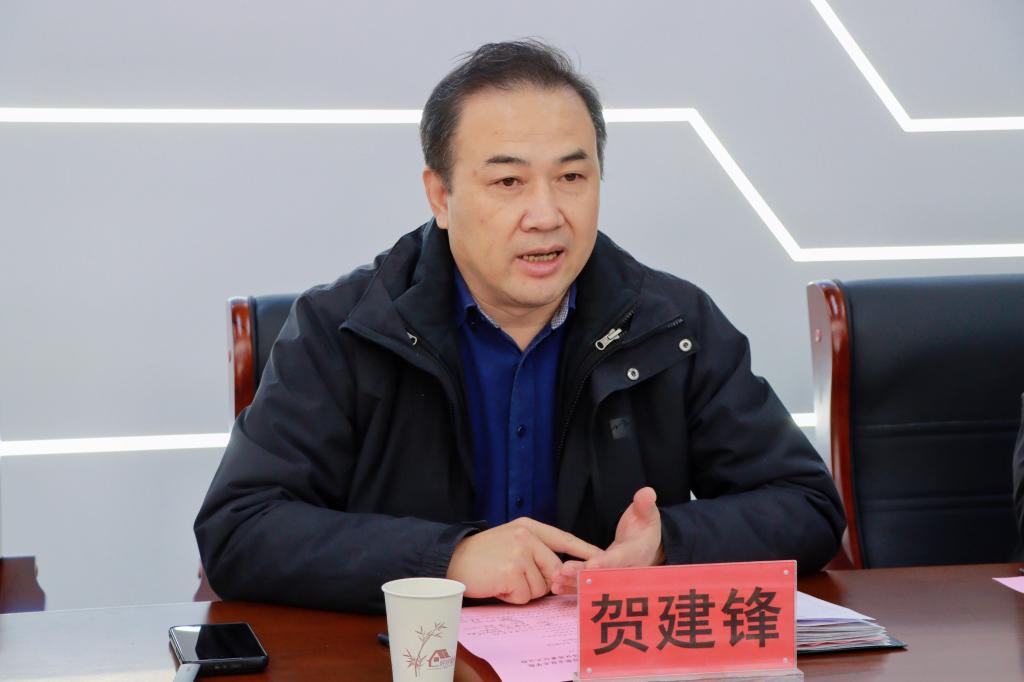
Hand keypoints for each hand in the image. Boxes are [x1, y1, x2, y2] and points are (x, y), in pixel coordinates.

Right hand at [446, 517, 602, 603]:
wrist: (451, 559)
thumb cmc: (482, 554)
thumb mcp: (510, 539)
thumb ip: (535, 549)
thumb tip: (560, 573)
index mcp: (528, 526)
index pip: (563, 538)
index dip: (584, 550)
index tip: (601, 559)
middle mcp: (526, 536)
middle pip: (555, 569)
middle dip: (541, 582)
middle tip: (515, 578)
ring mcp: (519, 553)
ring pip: (541, 586)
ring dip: (524, 591)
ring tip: (503, 579)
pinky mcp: (511, 571)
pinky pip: (526, 596)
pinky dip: (513, 597)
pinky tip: (498, 586)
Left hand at [550, 487, 664, 594]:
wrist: (645, 546)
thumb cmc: (644, 527)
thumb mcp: (647, 514)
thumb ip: (645, 504)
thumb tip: (648, 493)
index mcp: (636, 553)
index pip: (620, 559)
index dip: (605, 563)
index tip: (589, 565)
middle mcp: (626, 570)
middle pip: (603, 576)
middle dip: (584, 577)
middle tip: (562, 572)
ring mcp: (614, 578)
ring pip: (594, 584)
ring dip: (574, 584)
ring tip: (555, 581)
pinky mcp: (604, 580)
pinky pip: (589, 586)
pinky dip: (573, 587)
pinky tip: (556, 587)